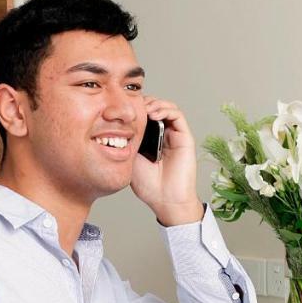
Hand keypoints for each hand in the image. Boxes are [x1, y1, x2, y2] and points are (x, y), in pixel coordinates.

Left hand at [129, 97, 203, 226]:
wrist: (165, 200)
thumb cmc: (149, 185)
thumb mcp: (130, 158)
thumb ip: (127, 141)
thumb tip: (116, 122)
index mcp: (150, 139)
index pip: (144, 115)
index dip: (135, 108)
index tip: (122, 108)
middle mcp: (164, 135)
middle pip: (156, 108)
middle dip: (145, 102)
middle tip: (133, 105)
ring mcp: (175, 135)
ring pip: (167, 108)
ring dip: (155, 103)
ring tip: (144, 108)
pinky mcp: (185, 138)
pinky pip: (177, 115)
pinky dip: (165, 110)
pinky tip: (153, 114)